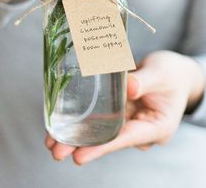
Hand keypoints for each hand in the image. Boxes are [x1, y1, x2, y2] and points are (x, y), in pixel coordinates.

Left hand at [45, 50, 204, 163]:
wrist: (177, 72)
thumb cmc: (173, 73)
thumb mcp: (161, 73)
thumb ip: (145, 80)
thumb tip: (128, 87)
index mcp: (156, 126)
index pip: (126, 138)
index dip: (102, 147)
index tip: (79, 156)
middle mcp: (141, 127)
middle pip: (109, 138)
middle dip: (82, 145)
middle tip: (56, 152)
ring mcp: (130, 119)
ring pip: (102, 130)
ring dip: (78, 135)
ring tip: (52, 141)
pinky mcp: (122, 109)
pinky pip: (103, 117)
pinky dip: (85, 120)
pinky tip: (64, 122)